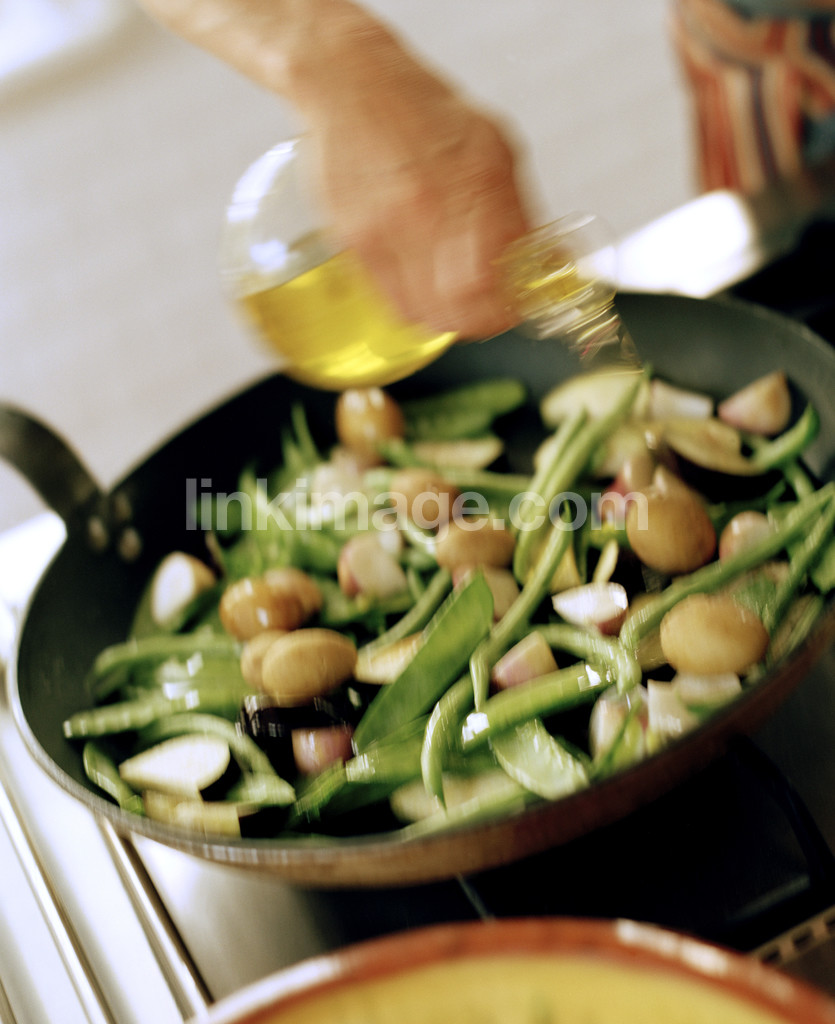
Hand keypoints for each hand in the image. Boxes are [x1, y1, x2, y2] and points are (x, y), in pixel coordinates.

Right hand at [307, 85, 531, 339]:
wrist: (351, 84)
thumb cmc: (422, 111)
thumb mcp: (493, 146)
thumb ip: (518, 209)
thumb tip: (544, 261)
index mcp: (475, 179)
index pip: (498, 279)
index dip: (511, 307)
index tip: (517, 304)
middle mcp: (428, 209)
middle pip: (462, 309)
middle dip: (483, 320)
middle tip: (491, 311)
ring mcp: (387, 230)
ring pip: (426, 314)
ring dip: (449, 318)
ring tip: (458, 299)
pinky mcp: (356, 242)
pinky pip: (393, 300)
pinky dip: (416, 305)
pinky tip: (425, 285)